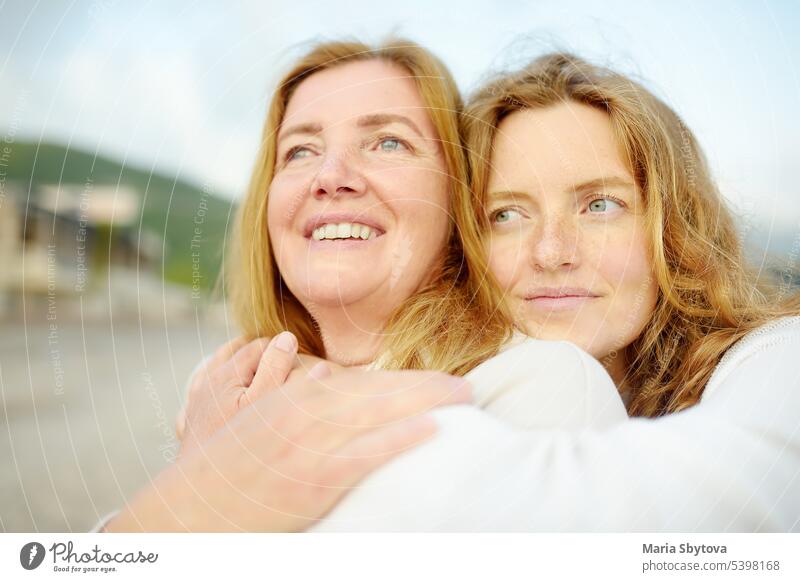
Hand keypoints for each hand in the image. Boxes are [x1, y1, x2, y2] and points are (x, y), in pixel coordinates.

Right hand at [105, 367, 472, 531]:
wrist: (196, 505)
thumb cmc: (231, 463)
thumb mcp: (260, 415)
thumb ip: (294, 390)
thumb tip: (324, 374)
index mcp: (298, 396)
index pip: (365, 382)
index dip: (407, 381)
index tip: (437, 382)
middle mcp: (309, 410)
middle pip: (381, 390)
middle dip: (428, 386)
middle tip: (466, 388)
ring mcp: (312, 442)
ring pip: (381, 411)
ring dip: (427, 402)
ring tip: (464, 399)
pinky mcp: (315, 476)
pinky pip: (368, 452)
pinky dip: (401, 437)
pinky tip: (432, 429)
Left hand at [177, 333, 330, 451]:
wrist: (204, 489)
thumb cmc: (242, 445)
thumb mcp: (266, 402)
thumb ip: (276, 368)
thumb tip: (286, 338)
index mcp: (226, 374)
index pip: (258, 346)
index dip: (280, 347)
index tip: (298, 353)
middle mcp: (206, 383)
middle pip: (233, 352)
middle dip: (256, 351)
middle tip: (279, 353)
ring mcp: (196, 403)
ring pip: (212, 369)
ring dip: (232, 362)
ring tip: (251, 364)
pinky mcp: (193, 422)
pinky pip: (199, 394)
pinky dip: (211, 385)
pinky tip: (221, 394)